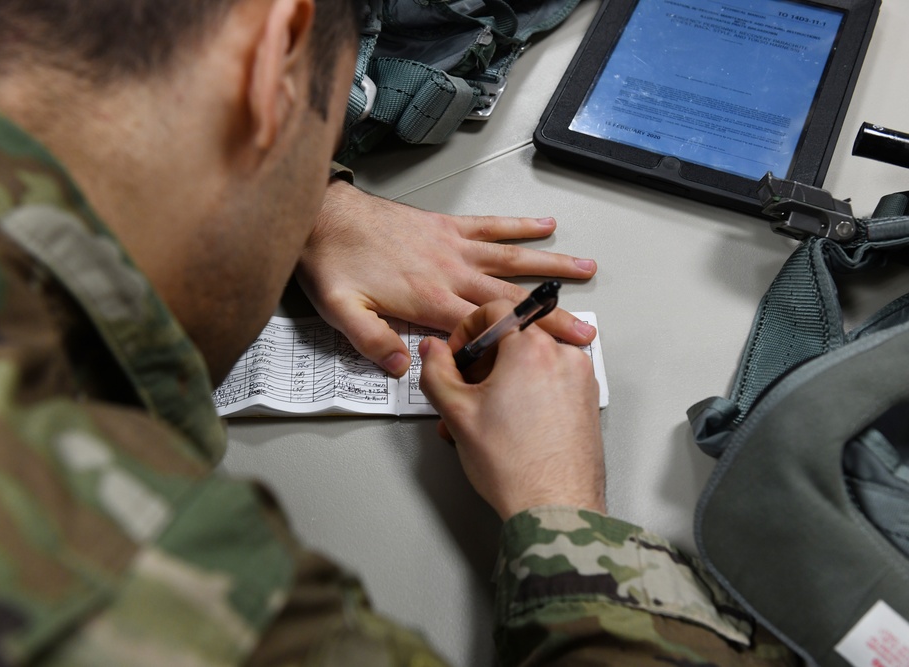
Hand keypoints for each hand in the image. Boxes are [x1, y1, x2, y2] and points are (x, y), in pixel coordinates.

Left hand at [295, 180, 597, 376]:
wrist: (323, 216)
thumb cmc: (333, 264)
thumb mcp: (341, 311)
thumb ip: (372, 340)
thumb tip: (403, 367)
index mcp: (429, 299)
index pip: (487, 328)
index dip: (524, 342)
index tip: (554, 353)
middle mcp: (450, 271)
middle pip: (511, 298)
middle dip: (551, 315)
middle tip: (585, 329)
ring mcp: (452, 246)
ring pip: (512, 258)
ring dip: (550, 265)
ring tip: (586, 269)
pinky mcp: (447, 226)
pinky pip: (491, 224)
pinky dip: (519, 224)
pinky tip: (545, 224)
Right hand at [418, 301, 604, 520]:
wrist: (555, 507)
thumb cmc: (515, 466)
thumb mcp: (457, 412)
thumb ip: (436, 371)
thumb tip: (432, 350)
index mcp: (532, 348)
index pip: (495, 310)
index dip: (466, 329)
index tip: (457, 354)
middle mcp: (564, 355)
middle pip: (514, 337)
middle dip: (482, 361)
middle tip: (464, 390)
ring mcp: (580, 378)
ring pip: (532, 361)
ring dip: (502, 379)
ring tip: (482, 415)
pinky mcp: (587, 401)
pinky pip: (551, 380)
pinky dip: (527, 391)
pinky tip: (507, 423)